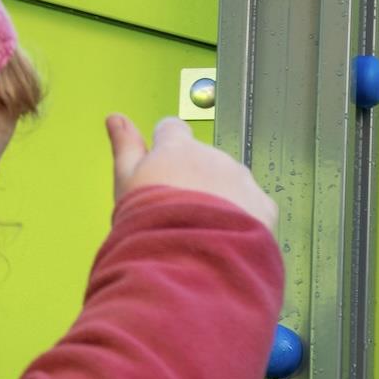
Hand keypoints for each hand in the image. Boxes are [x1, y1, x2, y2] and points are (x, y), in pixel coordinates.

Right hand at [106, 114, 277, 230]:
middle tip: (180, 211)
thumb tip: (116, 118)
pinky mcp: (263, 205)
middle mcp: (214, 156)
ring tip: (202, 229)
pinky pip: (255, 206)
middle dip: (195, 180)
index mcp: (177, 147)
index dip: (166, 146)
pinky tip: (226, 237)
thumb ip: (125, 146)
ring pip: (231, 182)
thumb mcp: (127, 182)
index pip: (172, 129)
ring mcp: (241, 179)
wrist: (188, 259)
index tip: (163, 165)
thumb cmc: (151, 223)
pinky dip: (245, 219)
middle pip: (204, 160)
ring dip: (221, 198)